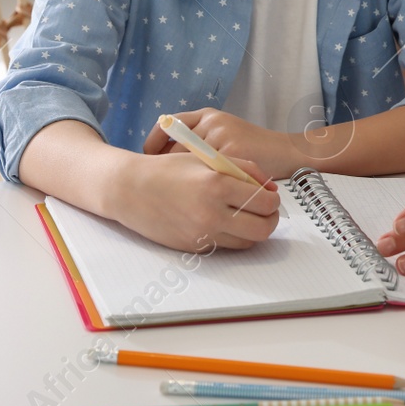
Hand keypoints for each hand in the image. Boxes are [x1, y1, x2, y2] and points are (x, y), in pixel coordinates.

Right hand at [108, 149, 281, 252]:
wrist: (130, 190)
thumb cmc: (170, 169)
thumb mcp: (208, 158)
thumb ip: (244, 169)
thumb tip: (271, 187)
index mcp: (217, 185)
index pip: (265, 202)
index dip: (274, 200)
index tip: (270, 196)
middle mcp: (211, 213)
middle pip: (262, 229)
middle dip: (270, 220)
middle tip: (266, 211)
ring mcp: (202, 234)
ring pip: (247, 242)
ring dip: (253, 230)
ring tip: (247, 216)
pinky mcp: (193, 247)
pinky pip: (226, 246)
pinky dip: (232, 236)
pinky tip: (225, 221)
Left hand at [142, 108, 302, 178]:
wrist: (288, 152)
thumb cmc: (255, 148)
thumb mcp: (226, 134)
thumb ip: (201, 141)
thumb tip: (164, 157)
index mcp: (209, 115)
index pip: (168, 124)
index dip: (153, 142)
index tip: (147, 157)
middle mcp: (213, 123)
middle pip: (175, 147)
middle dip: (164, 166)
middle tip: (158, 182)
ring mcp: (223, 139)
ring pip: (187, 163)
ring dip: (179, 180)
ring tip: (174, 194)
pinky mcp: (233, 156)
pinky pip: (206, 176)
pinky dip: (199, 188)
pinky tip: (198, 198)